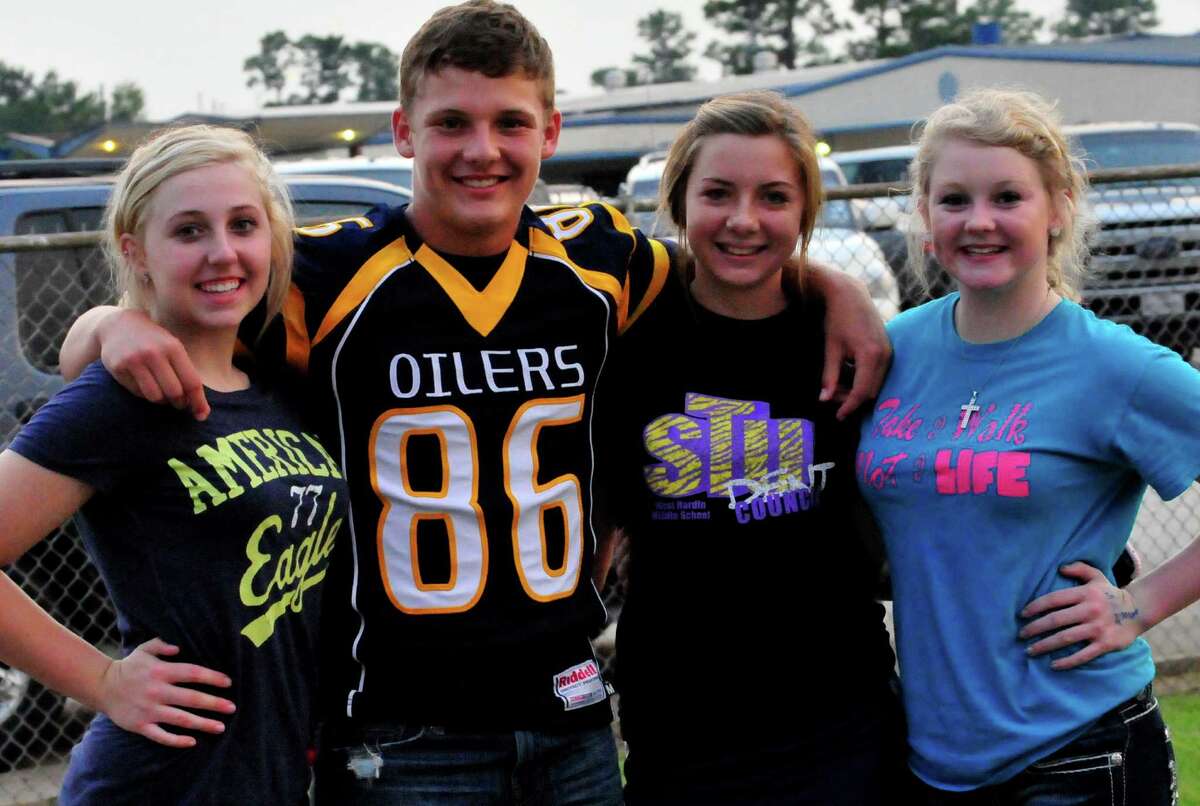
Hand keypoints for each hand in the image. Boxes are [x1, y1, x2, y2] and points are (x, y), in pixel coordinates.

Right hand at [96, 638, 234, 747]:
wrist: (101, 686)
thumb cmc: (130, 666)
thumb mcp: (145, 649)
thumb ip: (163, 645)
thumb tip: (180, 648)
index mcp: (161, 671)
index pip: (193, 673)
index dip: (212, 678)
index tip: (228, 683)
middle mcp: (157, 691)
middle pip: (191, 698)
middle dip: (214, 704)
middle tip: (232, 708)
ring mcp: (148, 710)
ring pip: (180, 719)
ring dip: (202, 724)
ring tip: (220, 727)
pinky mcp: (140, 725)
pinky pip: (161, 736)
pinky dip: (177, 740)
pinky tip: (192, 742)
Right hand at [98, 310, 209, 419]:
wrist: (118, 325)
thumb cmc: (153, 341)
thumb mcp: (173, 348)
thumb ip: (185, 372)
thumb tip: (199, 406)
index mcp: (173, 348)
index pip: (192, 382)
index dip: (198, 402)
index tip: (202, 415)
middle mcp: (154, 353)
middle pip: (174, 392)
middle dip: (179, 403)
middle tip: (179, 403)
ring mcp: (134, 360)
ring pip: (155, 396)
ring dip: (162, 401)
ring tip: (163, 394)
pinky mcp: (118, 367)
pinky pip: (137, 392)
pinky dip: (145, 394)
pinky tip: (145, 384)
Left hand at [813, 269, 891, 418]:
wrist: (850, 294)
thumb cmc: (837, 319)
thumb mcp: (831, 349)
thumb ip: (829, 376)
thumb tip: (824, 400)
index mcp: (870, 355)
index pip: (862, 392)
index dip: (850, 406)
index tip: (838, 416)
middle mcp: (885, 355)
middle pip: (871, 391)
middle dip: (852, 399)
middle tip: (831, 397)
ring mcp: (889, 352)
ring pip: (876, 384)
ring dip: (858, 390)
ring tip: (836, 385)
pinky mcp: (887, 349)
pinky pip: (878, 373)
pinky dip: (863, 379)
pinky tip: (846, 373)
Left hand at [1019, 562, 1144, 670]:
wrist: (1139, 610)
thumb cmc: (1110, 594)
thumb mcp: (1096, 577)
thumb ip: (1079, 568)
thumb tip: (1059, 567)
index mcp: (1085, 594)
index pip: (1053, 599)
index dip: (1035, 607)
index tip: (1022, 615)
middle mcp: (1090, 610)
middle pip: (1055, 620)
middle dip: (1035, 628)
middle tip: (1021, 635)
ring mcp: (1098, 628)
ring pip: (1065, 638)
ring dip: (1045, 646)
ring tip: (1030, 650)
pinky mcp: (1106, 644)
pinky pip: (1083, 655)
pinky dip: (1067, 661)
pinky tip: (1053, 665)